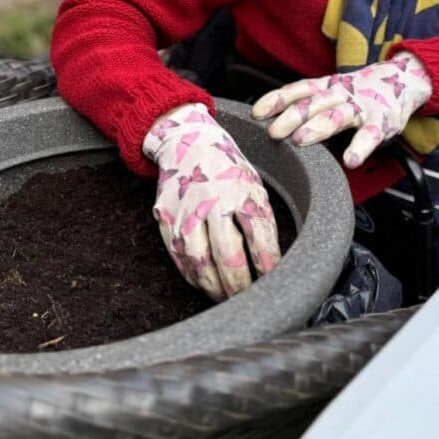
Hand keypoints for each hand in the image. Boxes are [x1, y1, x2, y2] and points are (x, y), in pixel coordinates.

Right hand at [142, 102, 281, 300]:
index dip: (268, 263)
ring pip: (199, 261)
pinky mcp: (166, 217)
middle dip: (240, 283)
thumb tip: (272, 261)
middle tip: (247, 296)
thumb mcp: (253, 186)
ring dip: (214, 286)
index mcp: (241, 190)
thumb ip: (261, 220)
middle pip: (228, 254)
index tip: (272, 280)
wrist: (188, 142)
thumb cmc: (228, 168)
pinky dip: (192, 275)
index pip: (259, 236)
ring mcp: (186, 210)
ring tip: (225, 296)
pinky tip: (203, 283)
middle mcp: (213, 200)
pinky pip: (178, 256)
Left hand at [252, 52, 431, 167]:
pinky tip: (351, 160)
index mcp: (327, 86)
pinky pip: (370, 135)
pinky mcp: (382, 122)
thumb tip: (271, 120)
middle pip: (313, 103)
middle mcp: (341, 94)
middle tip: (273, 131)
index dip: (277, 99)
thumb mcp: (332, 92)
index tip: (257, 112)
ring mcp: (361, 107)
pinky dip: (360, 147)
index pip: (299, 89)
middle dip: (291, 116)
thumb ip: (308, 103)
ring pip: (337, 116)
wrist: (402, 80)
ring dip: (318, 127)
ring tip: (300, 139)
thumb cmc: (359, 93)